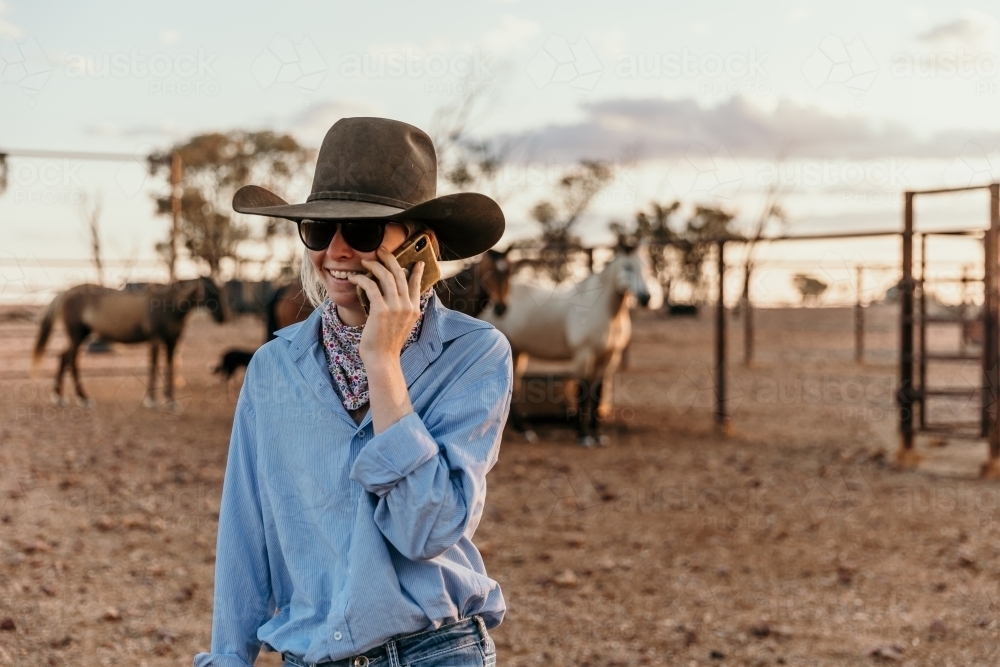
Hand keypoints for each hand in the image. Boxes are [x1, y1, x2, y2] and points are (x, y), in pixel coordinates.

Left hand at [347, 247, 424, 364]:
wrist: (383, 359)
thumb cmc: (388, 343)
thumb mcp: (402, 325)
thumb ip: (403, 310)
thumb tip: (397, 297)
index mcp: (414, 309)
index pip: (417, 285)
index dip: (416, 271)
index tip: (417, 262)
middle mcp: (407, 306)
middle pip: (400, 275)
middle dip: (390, 259)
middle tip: (382, 251)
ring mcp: (395, 307)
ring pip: (386, 277)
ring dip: (375, 266)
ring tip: (366, 262)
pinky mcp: (380, 310)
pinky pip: (371, 286)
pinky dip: (362, 279)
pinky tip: (355, 277)